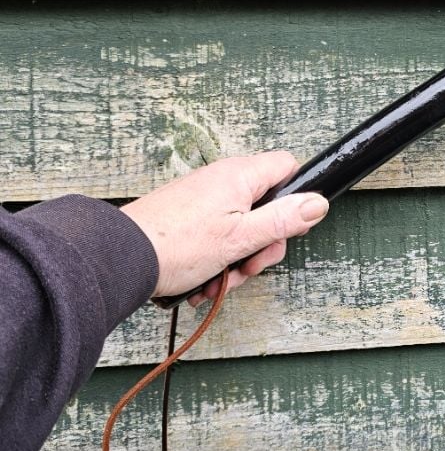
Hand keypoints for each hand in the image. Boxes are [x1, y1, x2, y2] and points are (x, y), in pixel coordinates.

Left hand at [120, 151, 328, 306]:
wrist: (120, 259)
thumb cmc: (177, 246)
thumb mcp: (242, 237)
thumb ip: (284, 219)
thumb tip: (317, 203)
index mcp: (240, 176)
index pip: (287, 167)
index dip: (296, 197)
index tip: (287, 228)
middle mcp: (222, 180)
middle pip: (266, 205)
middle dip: (264, 243)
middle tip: (250, 266)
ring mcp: (203, 198)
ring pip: (242, 227)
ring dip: (239, 259)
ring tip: (221, 283)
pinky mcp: (188, 216)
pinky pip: (217, 235)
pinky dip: (217, 260)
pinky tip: (205, 283)